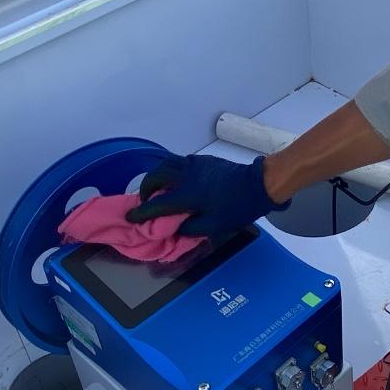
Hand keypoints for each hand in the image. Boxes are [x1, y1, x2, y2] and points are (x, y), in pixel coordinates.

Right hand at [124, 154, 288, 237]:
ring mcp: (195, 164)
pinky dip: (172, 169)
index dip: (141, 213)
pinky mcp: (204, 160)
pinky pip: (181, 161)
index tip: (131, 217)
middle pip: (156, 176)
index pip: (156, 204)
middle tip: (145, 199)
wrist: (258, 184)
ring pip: (166, 163)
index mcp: (186, 194)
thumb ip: (189, 228)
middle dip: (146, 188)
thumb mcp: (214, 227)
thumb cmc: (237, 208)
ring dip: (157, 175)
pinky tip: (178, 179)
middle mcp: (185, 176)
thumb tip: (175, 228)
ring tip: (157, 186)